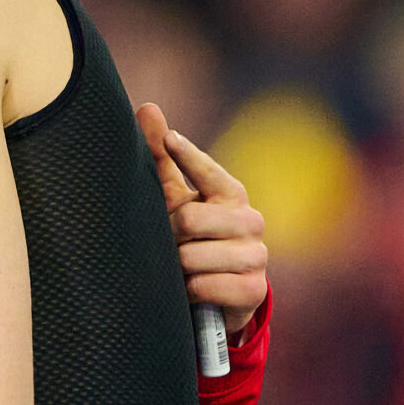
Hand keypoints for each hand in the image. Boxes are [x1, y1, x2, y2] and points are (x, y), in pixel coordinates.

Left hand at [136, 103, 267, 334]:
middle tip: (169, 243)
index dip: (187, 155)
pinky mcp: (253, 290)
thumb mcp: (178, 199)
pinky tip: (193, 290)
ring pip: (192, 257)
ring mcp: (256, 256)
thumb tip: (147, 107)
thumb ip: (163, 158)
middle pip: (190, 219)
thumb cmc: (194, 237)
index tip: (171, 140)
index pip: (208, 169)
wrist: (220, 296)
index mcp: (231, 194)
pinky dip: (189, 290)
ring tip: (181, 269)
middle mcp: (250, 220)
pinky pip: (203, 286)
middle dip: (169, 235)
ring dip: (177, 267)